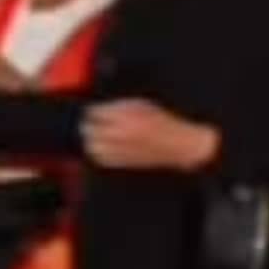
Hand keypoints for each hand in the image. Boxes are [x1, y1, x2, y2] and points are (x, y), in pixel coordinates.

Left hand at [80, 98, 219, 172]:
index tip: (92, 112)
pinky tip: (100, 148)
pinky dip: (97, 153)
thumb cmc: (164, 123)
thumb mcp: (143, 106)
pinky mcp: (124, 162)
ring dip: (90, 140)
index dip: (92, 112)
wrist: (180, 145)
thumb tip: (101, 108)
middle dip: (88, 125)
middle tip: (89, 124)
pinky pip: (102, 159)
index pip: (96, 113)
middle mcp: (122, 133)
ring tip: (94, 136)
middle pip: (90, 130)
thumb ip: (119, 106)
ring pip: (93, 146)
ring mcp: (122, 149)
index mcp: (127, 116)